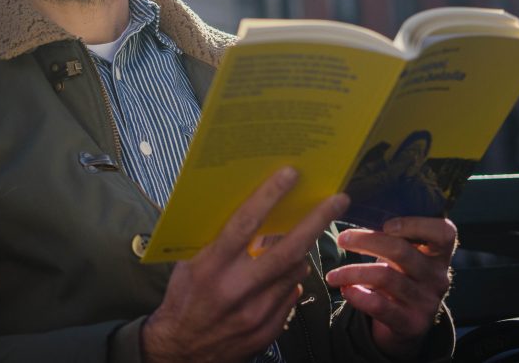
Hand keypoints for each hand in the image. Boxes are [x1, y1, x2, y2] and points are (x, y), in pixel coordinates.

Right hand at [142, 167, 348, 362]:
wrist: (181, 350)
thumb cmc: (183, 298)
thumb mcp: (189, 263)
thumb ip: (215, 239)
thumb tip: (248, 209)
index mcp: (212, 266)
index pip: (246, 224)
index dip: (270, 196)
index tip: (290, 174)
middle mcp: (236, 289)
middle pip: (287, 249)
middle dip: (316, 221)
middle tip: (338, 199)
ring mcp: (256, 313)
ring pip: (295, 272)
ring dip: (300, 252)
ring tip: (299, 240)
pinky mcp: (267, 330)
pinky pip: (290, 295)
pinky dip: (288, 281)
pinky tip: (279, 276)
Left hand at [325, 217, 456, 360]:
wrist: (405, 323)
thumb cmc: (401, 276)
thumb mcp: (404, 255)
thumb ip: (393, 235)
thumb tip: (352, 205)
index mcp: (439, 254)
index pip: (444, 232)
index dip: (416, 224)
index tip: (386, 224)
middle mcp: (438, 276)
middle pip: (402, 251)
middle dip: (366, 241)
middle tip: (342, 238)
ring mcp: (427, 302)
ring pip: (385, 277)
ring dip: (352, 272)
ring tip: (332, 274)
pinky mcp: (412, 323)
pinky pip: (381, 306)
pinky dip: (358, 296)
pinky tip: (344, 289)